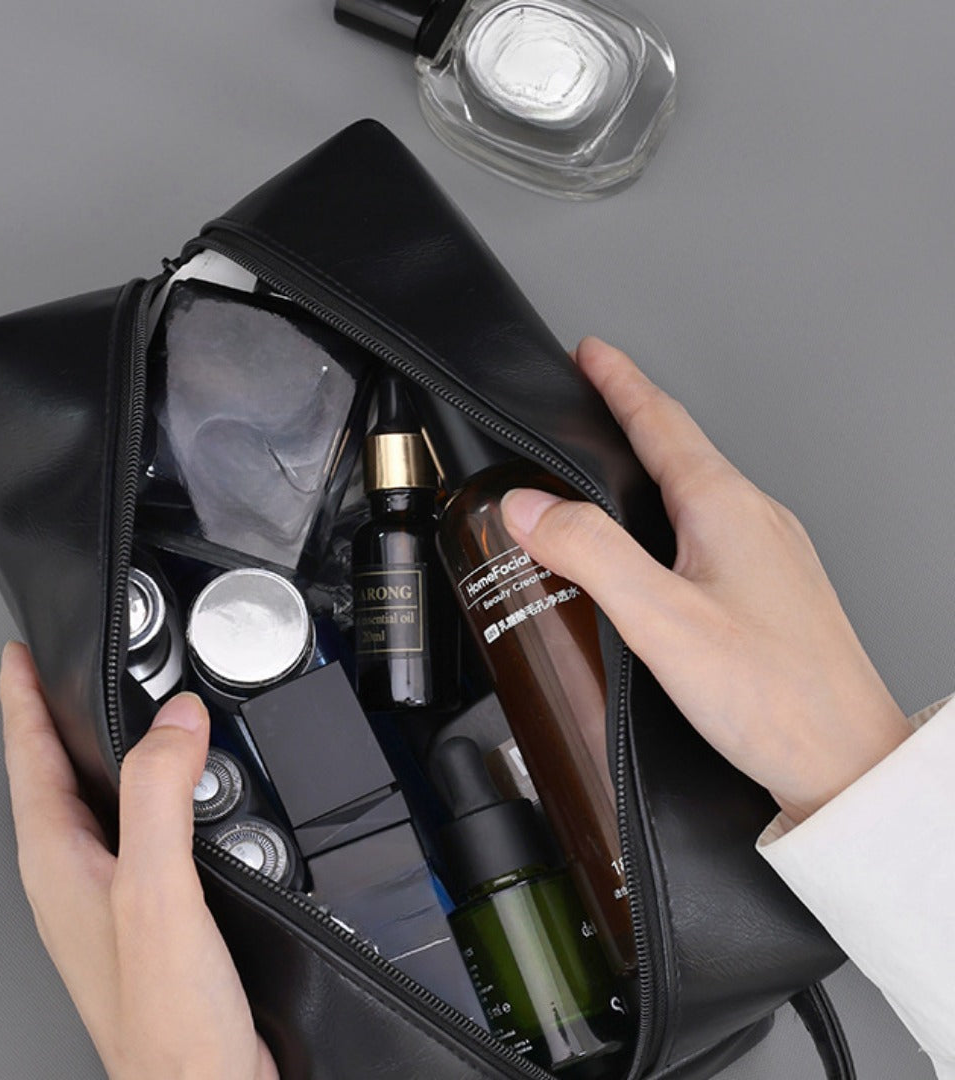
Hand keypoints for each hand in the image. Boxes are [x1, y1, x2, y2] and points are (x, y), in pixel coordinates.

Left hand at [0, 641, 278, 1079]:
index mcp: (59, 864)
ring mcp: (110, 898)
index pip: (28, 759)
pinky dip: (156, 795)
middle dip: (56, 716)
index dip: (21, 699)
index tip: (17, 655)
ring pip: (100, 802)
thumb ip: (160, 798)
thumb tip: (175, 721)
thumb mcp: (157, 893)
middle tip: (59, 672)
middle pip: (56, 775)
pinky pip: (142, 830)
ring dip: (110, 754)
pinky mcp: (151, 912)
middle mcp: (75, 878)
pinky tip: (181, 794)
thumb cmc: (167, 1025)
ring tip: (120, 716)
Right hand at [502, 337, 909, 824]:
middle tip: (595, 397)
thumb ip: (589, 554)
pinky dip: (669, 518)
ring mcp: (769, 555)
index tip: (591, 353)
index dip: (619, 382)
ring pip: (697, 490)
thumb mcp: (660, 619)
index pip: (660, 420)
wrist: (847, 763)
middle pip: (681, 448)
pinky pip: (711, 530)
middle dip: (631, 416)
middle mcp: (754, 520)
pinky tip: (657, 550)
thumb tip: (527, 505)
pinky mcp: (771, 592)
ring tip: (612, 469)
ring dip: (650, 468)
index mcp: (726, 508)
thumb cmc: (773, 696)